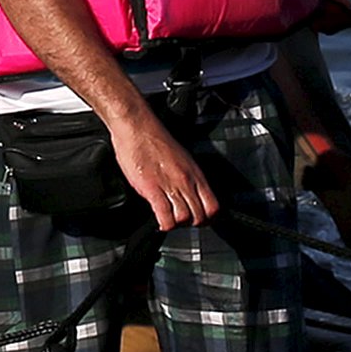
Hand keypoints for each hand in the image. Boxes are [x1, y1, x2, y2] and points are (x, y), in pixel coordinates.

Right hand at [113, 105, 220, 229]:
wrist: (138, 127)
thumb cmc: (155, 139)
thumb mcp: (181, 158)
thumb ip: (187, 177)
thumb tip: (188, 193)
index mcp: (195, 173)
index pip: (213, 206)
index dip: (208, 218)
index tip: (199, 221)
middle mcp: (186, 181)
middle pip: (200, 216)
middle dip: (191, 224)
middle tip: (180, 222)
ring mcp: (170, 185)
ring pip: (184, 219)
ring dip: (176, 224)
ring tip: (168, 220)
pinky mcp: (153, 189)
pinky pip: (165, 216)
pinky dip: (164, 224)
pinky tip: (159, 222)